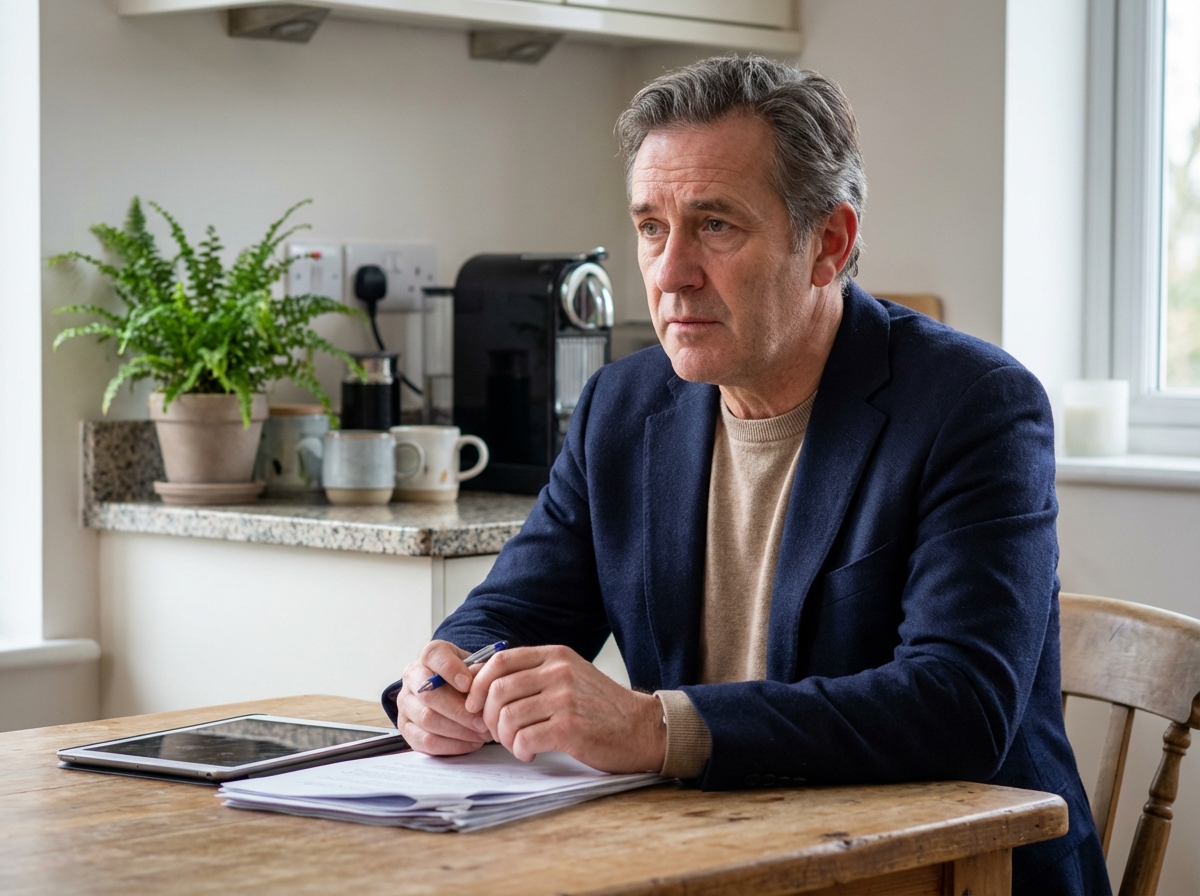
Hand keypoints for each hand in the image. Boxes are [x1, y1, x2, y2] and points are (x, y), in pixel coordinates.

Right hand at [395, 640, 491, 755]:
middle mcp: (412, 676)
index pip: (434, 655)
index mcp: (431, 656)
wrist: (454, 693)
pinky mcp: (406, 728)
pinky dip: (451, 745)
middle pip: (429, 694)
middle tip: (483, 722)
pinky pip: (426, 741)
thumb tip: (483, 686)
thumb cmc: (468, 679)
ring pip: (427, 719)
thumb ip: (480, 673)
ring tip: (482, 735)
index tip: (469, 684)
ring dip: (458, 731)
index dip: (451, 669)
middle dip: (459, 711)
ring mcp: (405, 703)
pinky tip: (471, 743)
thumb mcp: (476, 668)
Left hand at [465, 645, 665, 772]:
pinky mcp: (569, 728)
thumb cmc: (601, 707)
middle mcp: (558, 672)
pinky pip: (524, 739)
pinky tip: (531, 753)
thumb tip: (481, 681)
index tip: (474, 705)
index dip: (477, 684)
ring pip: (506, 717)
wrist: (641, 728)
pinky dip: (520, 750)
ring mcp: (564, 699)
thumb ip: (533, 675)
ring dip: (504, 738)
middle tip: (495, 732)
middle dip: (487, 717)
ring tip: (517, 744)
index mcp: (555, 656)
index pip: (500, 661)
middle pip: (497, 690)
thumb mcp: (569, 676)